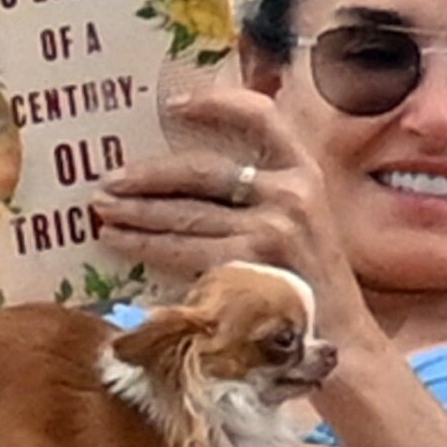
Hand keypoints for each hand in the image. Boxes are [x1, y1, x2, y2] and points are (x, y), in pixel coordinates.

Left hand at [91, 88, 370, 342]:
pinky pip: (182, 251)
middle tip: (107, 181)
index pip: (261, 117)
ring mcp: (270, 231)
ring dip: (136, 212)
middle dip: (147, 176)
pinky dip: (147, 246)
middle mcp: (290, 194)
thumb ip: (265, 194)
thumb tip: (189, 178)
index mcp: (305, 173)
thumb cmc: (313, 285)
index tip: (173, 105)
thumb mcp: (305, 224)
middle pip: (201, 171)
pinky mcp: (248, 267)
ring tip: (104, 211)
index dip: (215, 104)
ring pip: (185, 212)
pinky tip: (123, 244)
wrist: (342, 343)